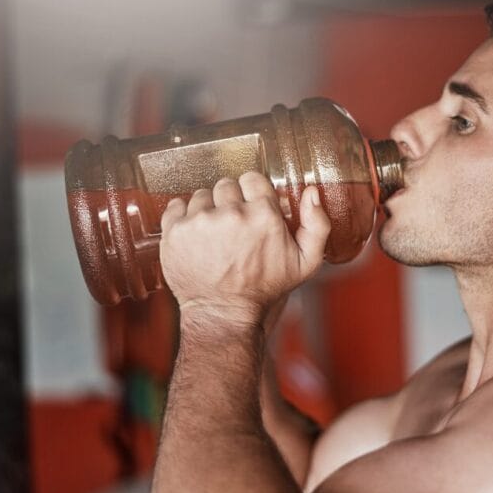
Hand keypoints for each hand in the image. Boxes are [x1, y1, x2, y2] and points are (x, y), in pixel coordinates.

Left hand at [159, 172, 330, 323]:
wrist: (224, 314)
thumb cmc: (264, 289)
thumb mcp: (305, 262)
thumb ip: (317, 224)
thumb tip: (311, 193)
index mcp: (262, 214)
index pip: (252, 179)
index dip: (252, 193)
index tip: (250, 208)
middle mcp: (230, 213)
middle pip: (226, 185)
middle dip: (230, 202)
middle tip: (233, 226)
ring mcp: (200, 221)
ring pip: (201, 195)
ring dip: (207, 210)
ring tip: (214, 234)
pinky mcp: (175, 231)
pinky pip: (176, 206)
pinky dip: (183, 216)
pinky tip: (195, 235)